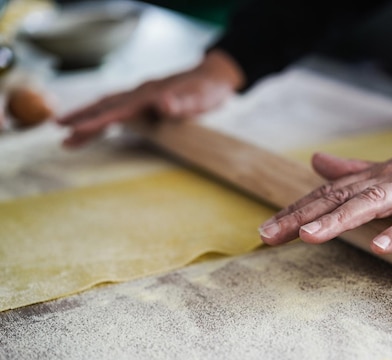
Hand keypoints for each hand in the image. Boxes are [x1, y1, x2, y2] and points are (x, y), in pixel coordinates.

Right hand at [57, 49, 244, 147]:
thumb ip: (183, 103)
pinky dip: (102, 112)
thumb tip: (165, 104)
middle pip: (105, 106)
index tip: (75, 131)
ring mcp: (142, 93)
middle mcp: (141, 92)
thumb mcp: (201, 99)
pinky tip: (96, 121)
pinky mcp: (145, 97)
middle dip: (81, 119)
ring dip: (86, 116)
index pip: (117, 112)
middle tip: (58, 134)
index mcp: (150, 96)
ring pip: (108, 104)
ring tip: (65, 128)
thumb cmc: (208, 91)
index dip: (96, 123)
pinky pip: (118, 105)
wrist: (215, 75)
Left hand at [259, 138, 391, 252]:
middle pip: (340, 197)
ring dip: (339, 219)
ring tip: (309, 236)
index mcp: (374, 176)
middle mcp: (389, 179)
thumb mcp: (390, 172)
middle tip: (269, 235)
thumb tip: (316, 162)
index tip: (266, 231)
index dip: (296, 210)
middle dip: (303, 216)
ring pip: (372, 202)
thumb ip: (353, 170)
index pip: (328, 193)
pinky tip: (380, 245)